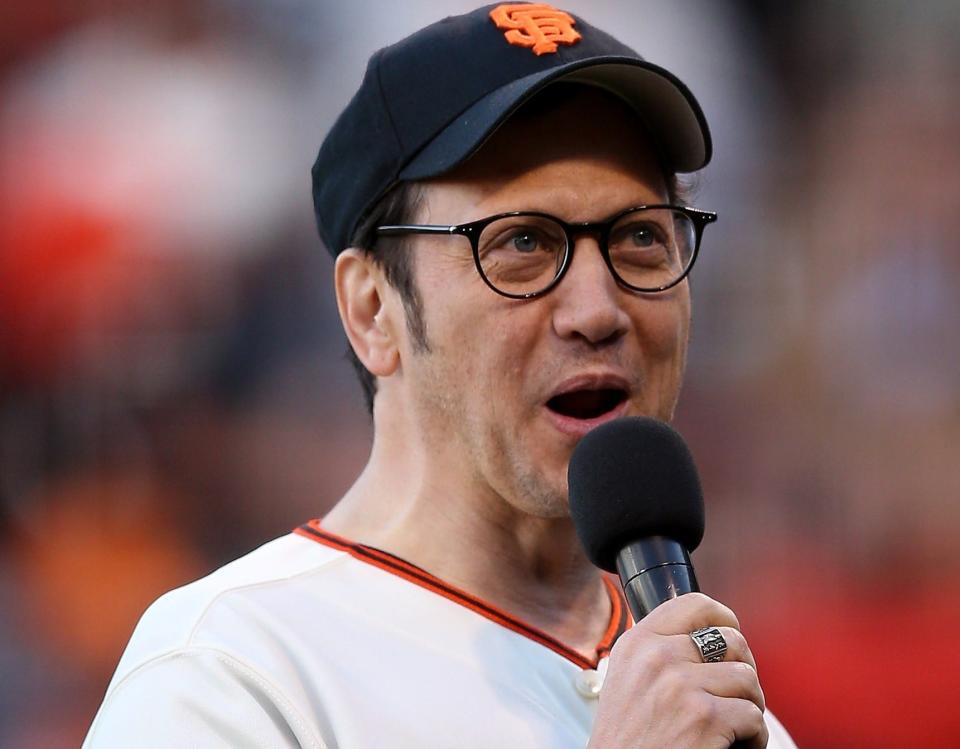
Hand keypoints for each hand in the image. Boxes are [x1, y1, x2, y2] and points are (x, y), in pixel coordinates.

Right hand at [587, 592, 767, 748]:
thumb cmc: (626, 742)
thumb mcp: (627, 681)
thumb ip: (657, 653)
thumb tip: (706, 638)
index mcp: (637, 644)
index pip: (694, 604)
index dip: (723, 618)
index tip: (731, 636)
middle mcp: (657, 657)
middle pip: (731, 640)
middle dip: (743, 668)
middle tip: (737, 694)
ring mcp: (681, 685)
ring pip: (747, 678)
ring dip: (750, 706)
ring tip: (734, 726)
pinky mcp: (705, 717)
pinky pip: (754, 717)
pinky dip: (754, 739)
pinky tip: (736, 746)